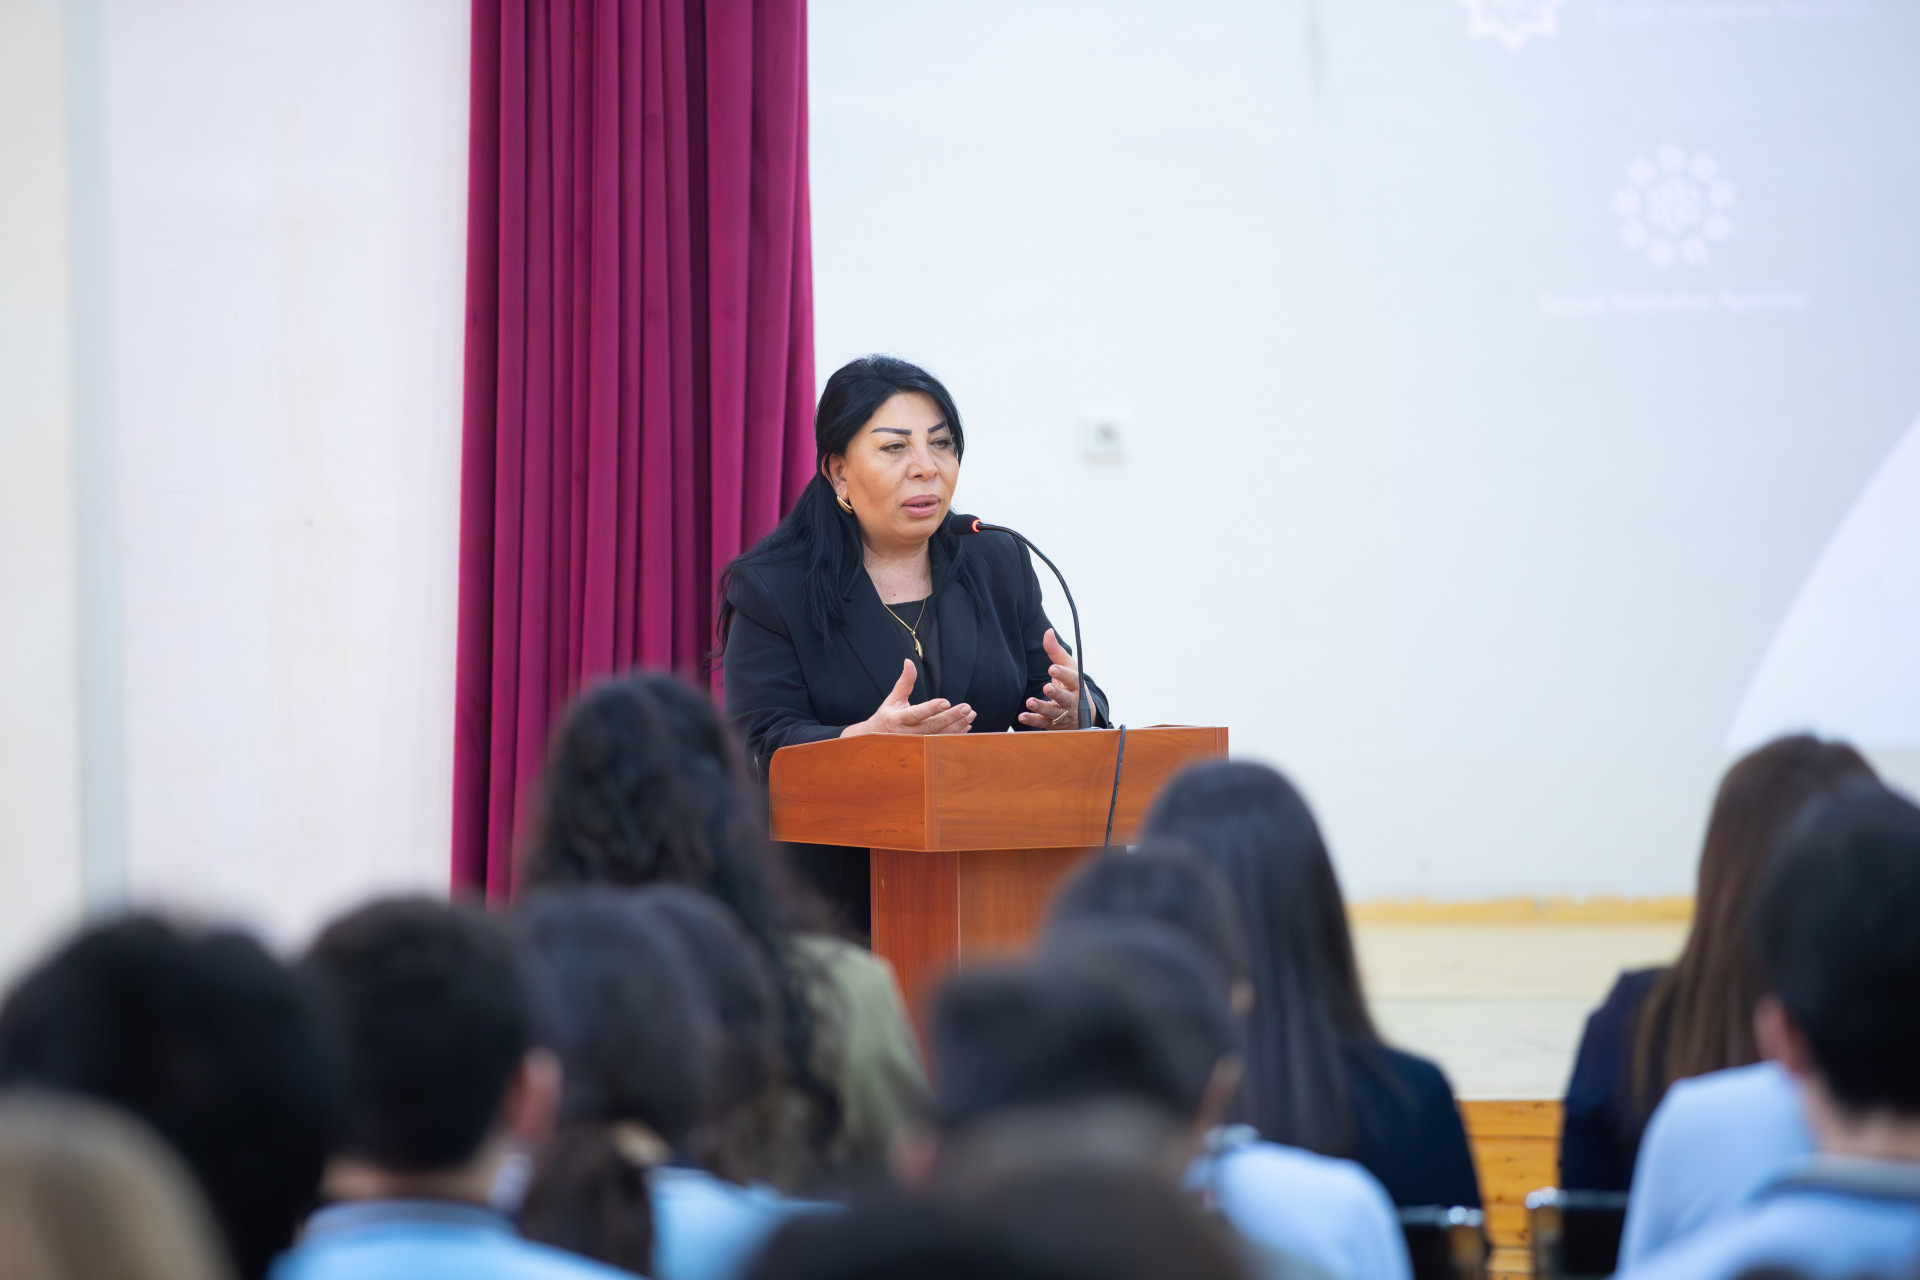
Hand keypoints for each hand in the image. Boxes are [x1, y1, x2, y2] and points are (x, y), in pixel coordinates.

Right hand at [842, 660, 975, 736]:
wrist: (877, 740)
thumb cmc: (887, 716)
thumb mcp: (893, 698)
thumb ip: (905, 681)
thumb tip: (909, 662)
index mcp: (899, 719)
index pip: (916, 714)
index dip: (931, 709)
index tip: (946, 702)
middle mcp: (908, 733)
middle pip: (932, 726)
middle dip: (951, 717)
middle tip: (967, 708)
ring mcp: (917, 743)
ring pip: (939, 736)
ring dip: (957, 726)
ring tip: (970, 715)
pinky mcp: (924, 749)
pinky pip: (942, 742)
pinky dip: (955, 735)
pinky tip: (966, 726)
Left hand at [1018, 628, 1080, 729]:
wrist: (1080, 713)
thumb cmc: (1071, 684)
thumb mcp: (1067, 667)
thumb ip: (1055, 651)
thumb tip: (1048, 631)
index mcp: (1075, 684)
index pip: (1071, 678)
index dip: (1062, 674)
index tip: (1052, 668)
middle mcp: (1071, 700)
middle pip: (1065, 697)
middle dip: (1056, 693)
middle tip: (1047, 687)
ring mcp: (1062, 713)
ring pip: (1053, 712)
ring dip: (1042, 707)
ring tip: (1030, 702)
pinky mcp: (1052, 723)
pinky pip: (1042, 722)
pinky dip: (1032, 720)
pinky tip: (1022, 716)